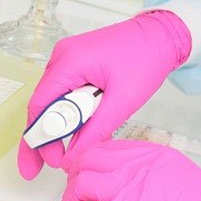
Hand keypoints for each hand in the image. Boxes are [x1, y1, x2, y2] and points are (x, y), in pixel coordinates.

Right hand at [17, 10, 191, 178]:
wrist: (161, 36)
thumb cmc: (146, 59)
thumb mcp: (122, 102)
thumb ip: (94, 131)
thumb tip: (72, 156)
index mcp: (69, 62)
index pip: (40, 105)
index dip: (39, 138)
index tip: (45, 161)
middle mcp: (62, 57)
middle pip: (42, 104)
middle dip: (44, 137)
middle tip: (45, 164)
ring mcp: (67, 57)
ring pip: (53, 99)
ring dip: (60, 125)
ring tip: (64, 151)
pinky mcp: (76, 62)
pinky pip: (65, 91)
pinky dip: (70, 112)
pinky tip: (77, 130)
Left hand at [62, 139, 200, 200]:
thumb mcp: (178, 173)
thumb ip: (149, 172)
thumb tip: (129, 182)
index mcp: (149, 153)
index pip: (106, 147)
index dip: (91, 160)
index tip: (88, 171)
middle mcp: (133, 166)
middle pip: (87, 160)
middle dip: (77, 175)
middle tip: (78, 191)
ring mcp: (124, 191)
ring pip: (79, 185)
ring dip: (74, 199)